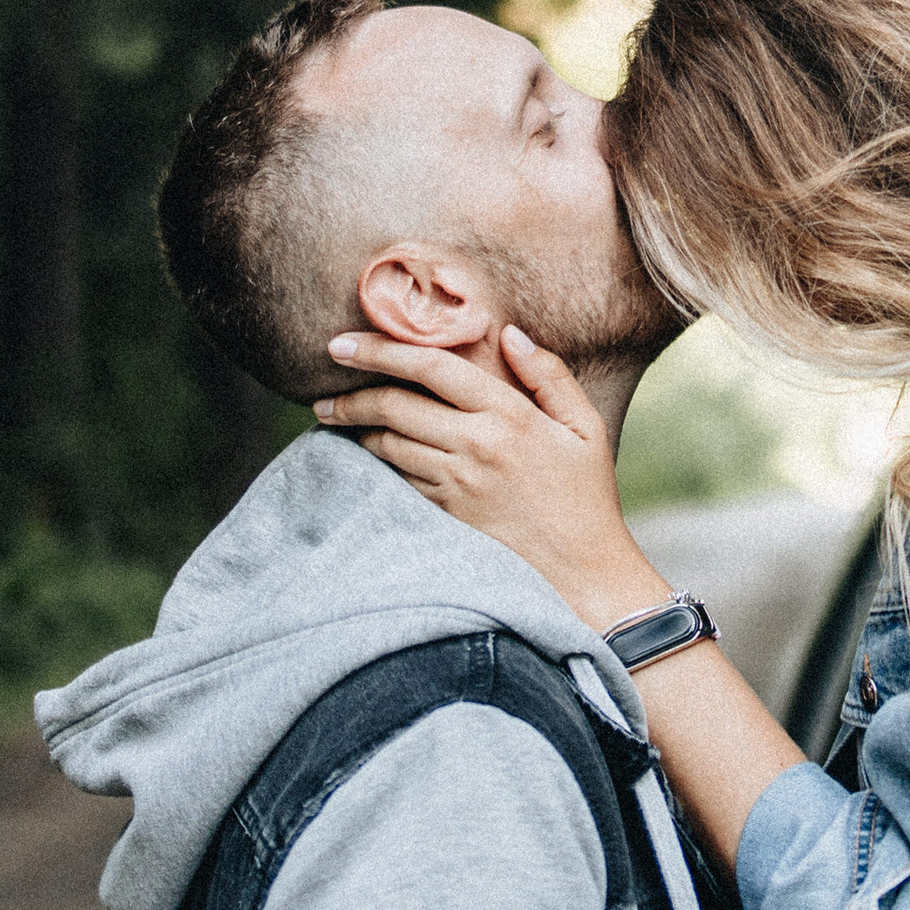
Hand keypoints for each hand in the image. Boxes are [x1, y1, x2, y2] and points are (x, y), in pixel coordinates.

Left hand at [316, 326, 654, 624]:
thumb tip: (509, 334)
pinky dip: (374, 465)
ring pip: (386, 445)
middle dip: (350, 395)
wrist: (583, 575)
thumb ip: (550, 375)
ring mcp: (457, 485)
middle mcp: (477, 445)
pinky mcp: (444, 517)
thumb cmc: (586, 498)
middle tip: (323, 391)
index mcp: (510, 414)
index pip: (430, 367)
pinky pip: (397, 481)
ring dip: (353, 430)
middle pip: (394, 406)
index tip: (342, 344)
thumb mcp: (586, 428)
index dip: (380, 349)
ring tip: (334, 420)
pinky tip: (363, 457)